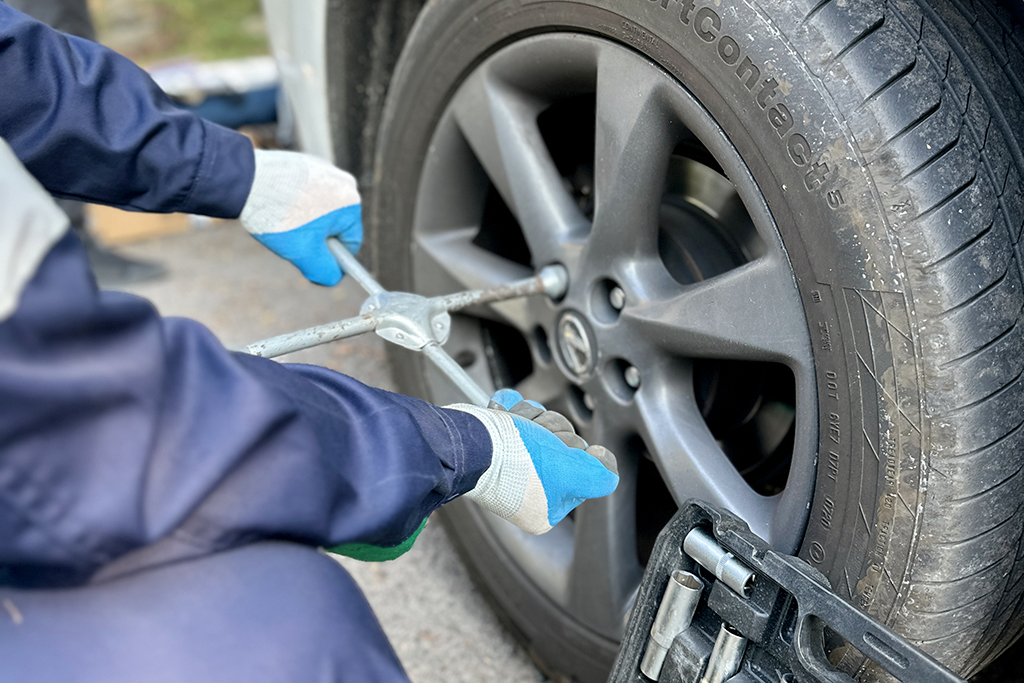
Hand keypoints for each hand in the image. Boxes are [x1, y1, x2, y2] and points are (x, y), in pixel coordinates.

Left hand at [239, 150, 361, 285]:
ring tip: (282, 220)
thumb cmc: (278, 216)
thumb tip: (333, 277)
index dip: (332, 257)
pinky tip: (278, 204)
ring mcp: (325, 170)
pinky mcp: (307, 163)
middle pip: (335, 224)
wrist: (246, 179)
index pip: (350, 242)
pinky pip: (308, 192)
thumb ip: (325, 271)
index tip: (313, 260)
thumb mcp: (305, 253)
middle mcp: (344, 183)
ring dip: (305, 219)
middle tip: (293, 239)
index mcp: (351, 204)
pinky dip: (295, 201)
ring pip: (320, 208)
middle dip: (316, 236)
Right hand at [447, 389, 618, 534]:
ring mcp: (509, 465)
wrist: (464, 440)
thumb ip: (599, 476)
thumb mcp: (571, 473)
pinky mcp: (494, 442)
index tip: (558, 453)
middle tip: (533, 440)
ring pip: (542, 428)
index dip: (574, 454)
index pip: (580, 472)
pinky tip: (505, 413)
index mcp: (545, 508)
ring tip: (514, 426)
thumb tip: (605, 465)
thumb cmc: (512, 459)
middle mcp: (527, 490)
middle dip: (550, 432)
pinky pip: (518, 416)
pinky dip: (513, 410)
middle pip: (562, 446)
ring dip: (531, 418)